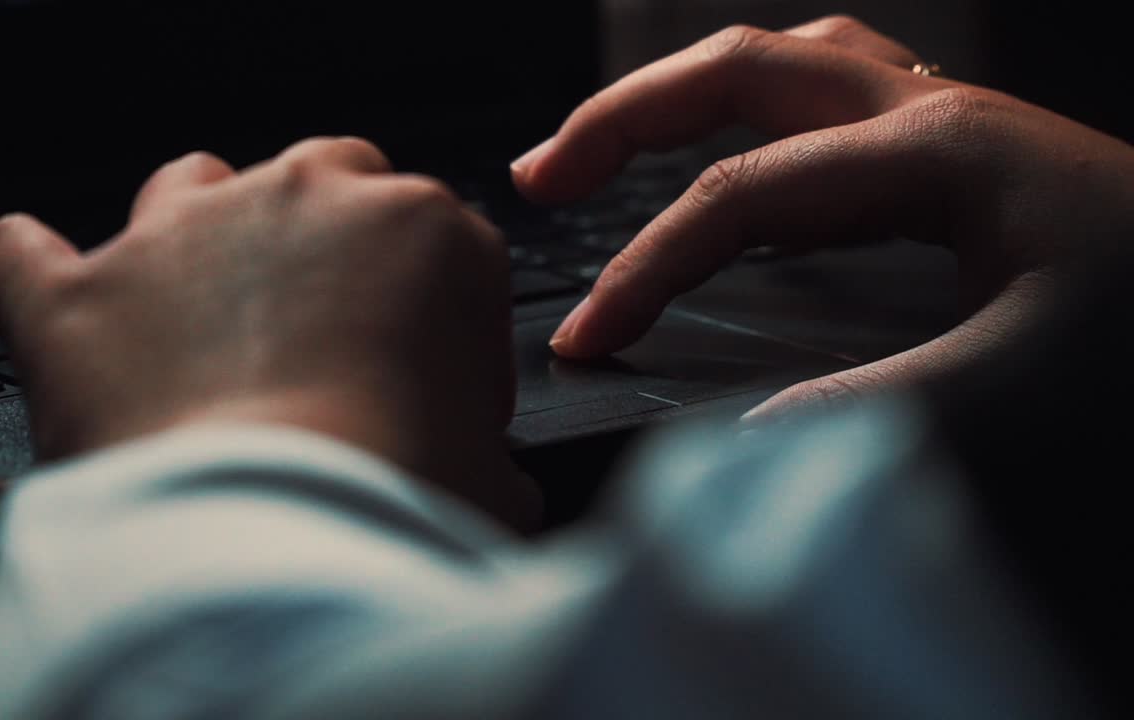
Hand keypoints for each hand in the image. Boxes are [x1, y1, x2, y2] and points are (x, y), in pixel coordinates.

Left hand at [0, 138, 538, 526]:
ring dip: (206, 234)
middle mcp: (306, 199)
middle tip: (332, 336)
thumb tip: (486, 485)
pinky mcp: (79, 292)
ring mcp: (184, 232)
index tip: (433, 392)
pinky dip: (40, 270)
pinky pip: (27, 252)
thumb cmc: (394, 502)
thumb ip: (483, 456)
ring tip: (209, 312)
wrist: (276, 544)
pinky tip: (54, 294)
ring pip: (196, 183)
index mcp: (425, 231)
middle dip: (336, 245)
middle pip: (329, 179)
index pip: (447, 249)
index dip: (444, 326)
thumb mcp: (488, 481)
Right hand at [511, 15, 1133, 420]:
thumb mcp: (1029, 371)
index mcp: (934, 151)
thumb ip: (884, 401)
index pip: (741, 196)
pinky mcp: (959, 144)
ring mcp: (946, 115)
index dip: (647, 264)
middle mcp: (929, 109)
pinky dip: (753, 116)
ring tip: (608, 145)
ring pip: (784, 64)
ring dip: (683, 95)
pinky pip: (828, 96)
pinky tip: (739, 162)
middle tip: (542, 176)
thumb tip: (753, 434)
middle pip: (740, 71)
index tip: (589, 335)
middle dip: (624, 117)